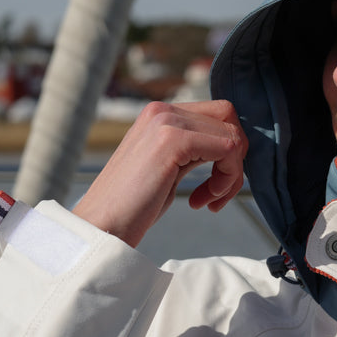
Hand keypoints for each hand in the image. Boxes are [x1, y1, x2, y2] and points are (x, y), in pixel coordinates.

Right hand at [72, 100, 247, 247]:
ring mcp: (167, 121)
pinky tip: (205, 200)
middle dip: (235, 161)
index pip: (218, 115)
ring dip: (231, 175)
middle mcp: (163, 111)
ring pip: (233, 136)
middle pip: (229, 120)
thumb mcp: (170, 168)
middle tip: (218, 193)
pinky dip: (227, 178)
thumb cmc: (134, 206)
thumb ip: (195, 151)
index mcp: (160, 115)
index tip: (214, 186)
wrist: (102, 225)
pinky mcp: (173, 140)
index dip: (228, 152)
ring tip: (209, 200)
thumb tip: (232, 148)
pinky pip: (229, 149)